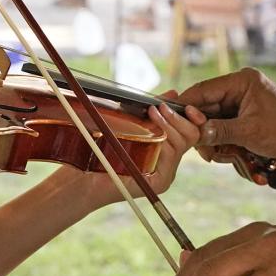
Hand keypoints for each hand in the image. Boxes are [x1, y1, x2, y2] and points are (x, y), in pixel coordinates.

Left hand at [83, 97, 204, 207]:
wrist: (84, 177)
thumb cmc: (101, 149)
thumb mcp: (131, 123)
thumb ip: (153, 111)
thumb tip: (174, 93)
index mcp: (164, 152)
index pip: (189, 131)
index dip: (190, 116)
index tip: (183, 104)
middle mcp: (168, 165)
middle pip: (191, 136)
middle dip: (177, 117)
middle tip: (160, 106)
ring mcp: (166, 175)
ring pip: (182, 143)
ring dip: (168, 123)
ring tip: (152, 112)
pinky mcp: (160, 182)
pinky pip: (171, 155)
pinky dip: (164, 137)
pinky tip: (150, 127)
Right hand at [176, 68, 275, 170]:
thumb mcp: (249, 132)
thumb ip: (218, 131)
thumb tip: (191, 131)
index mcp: (243, 81)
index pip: (204, 90)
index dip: (186, 105)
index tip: (170, 119)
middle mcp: (241, 88)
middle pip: (206, 107)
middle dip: (201, 129)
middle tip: (201, 150)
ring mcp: (242, 102)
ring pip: (213, 120)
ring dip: (213, 140)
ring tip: (220, 156)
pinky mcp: (245, 116)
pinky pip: (223, 127)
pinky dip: (222, 142)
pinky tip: (229, 155)